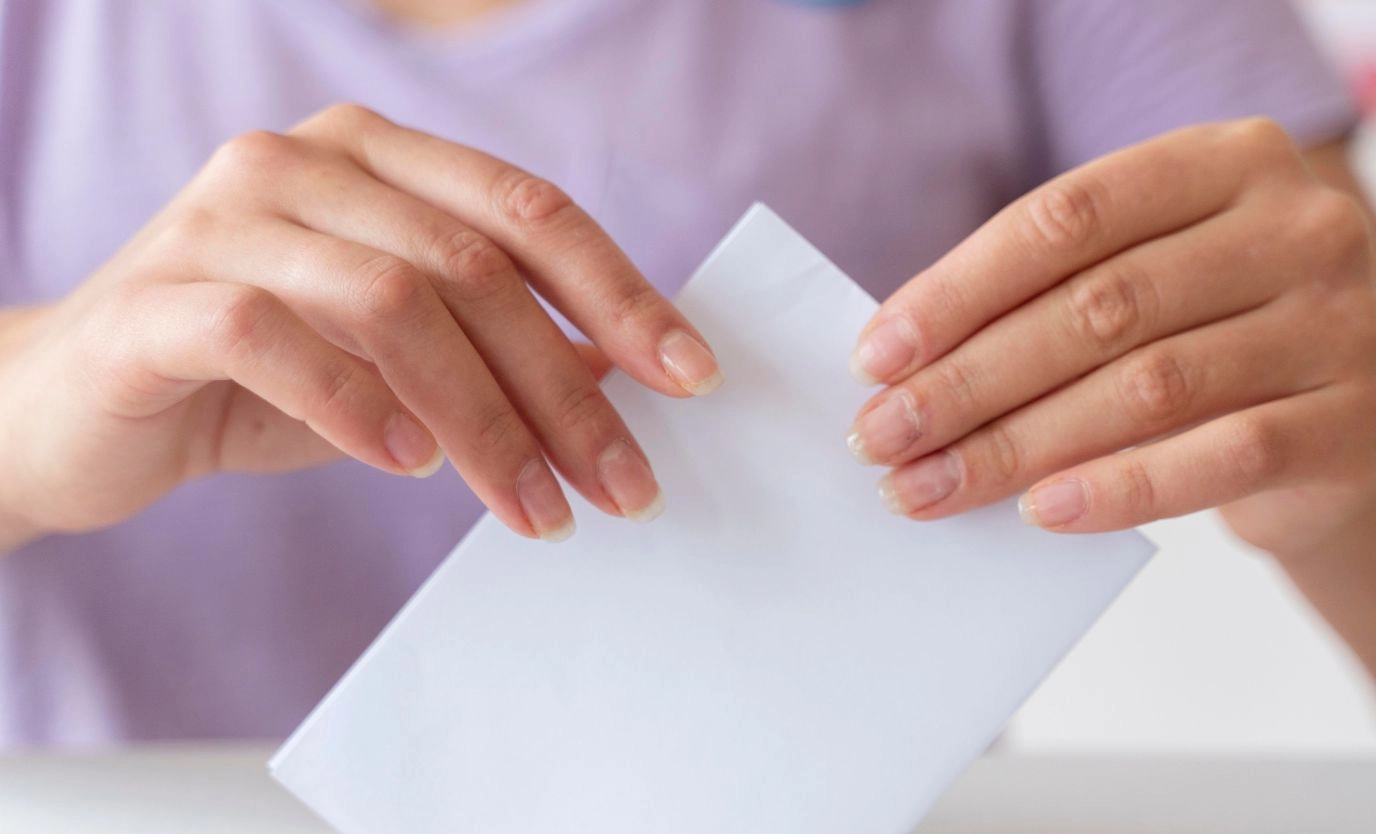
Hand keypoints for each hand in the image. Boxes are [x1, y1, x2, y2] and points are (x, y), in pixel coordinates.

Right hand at [0, 104, 720, 547]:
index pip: (527, 210)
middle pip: (473, 267)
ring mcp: (222, 217)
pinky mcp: (157, 296)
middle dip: (564, 389)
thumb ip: (491, 346)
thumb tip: (619, 373)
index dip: (619, 291)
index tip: (689, 376)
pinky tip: (408, 466)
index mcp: (374, 154)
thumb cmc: (253, 375)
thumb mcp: (394, 358)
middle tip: (622, 485)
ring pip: (392, 303)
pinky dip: (355, 406)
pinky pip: (275, 336)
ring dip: (483, 420)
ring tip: (534, 507)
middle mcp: (301, 162)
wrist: (71, 407)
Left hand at [847, 119, 1375, 553]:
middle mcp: (1301, 224)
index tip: (875, 357)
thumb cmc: (1204, 345)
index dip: (960, 288)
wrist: (1338, 436)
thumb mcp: (1140, 287)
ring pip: (1150, 386)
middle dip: (970, 379)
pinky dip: (1121, 489)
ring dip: (1018, 444)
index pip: (1069, 217)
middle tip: (882, 436)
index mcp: (1230, 159)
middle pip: (1100, 305)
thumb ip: (1046, 297)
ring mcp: (1342, 323)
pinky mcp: (1359, 424)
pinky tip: (1041, 510)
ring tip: (931, 486)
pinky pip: (1221, 456)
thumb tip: (898, 366)